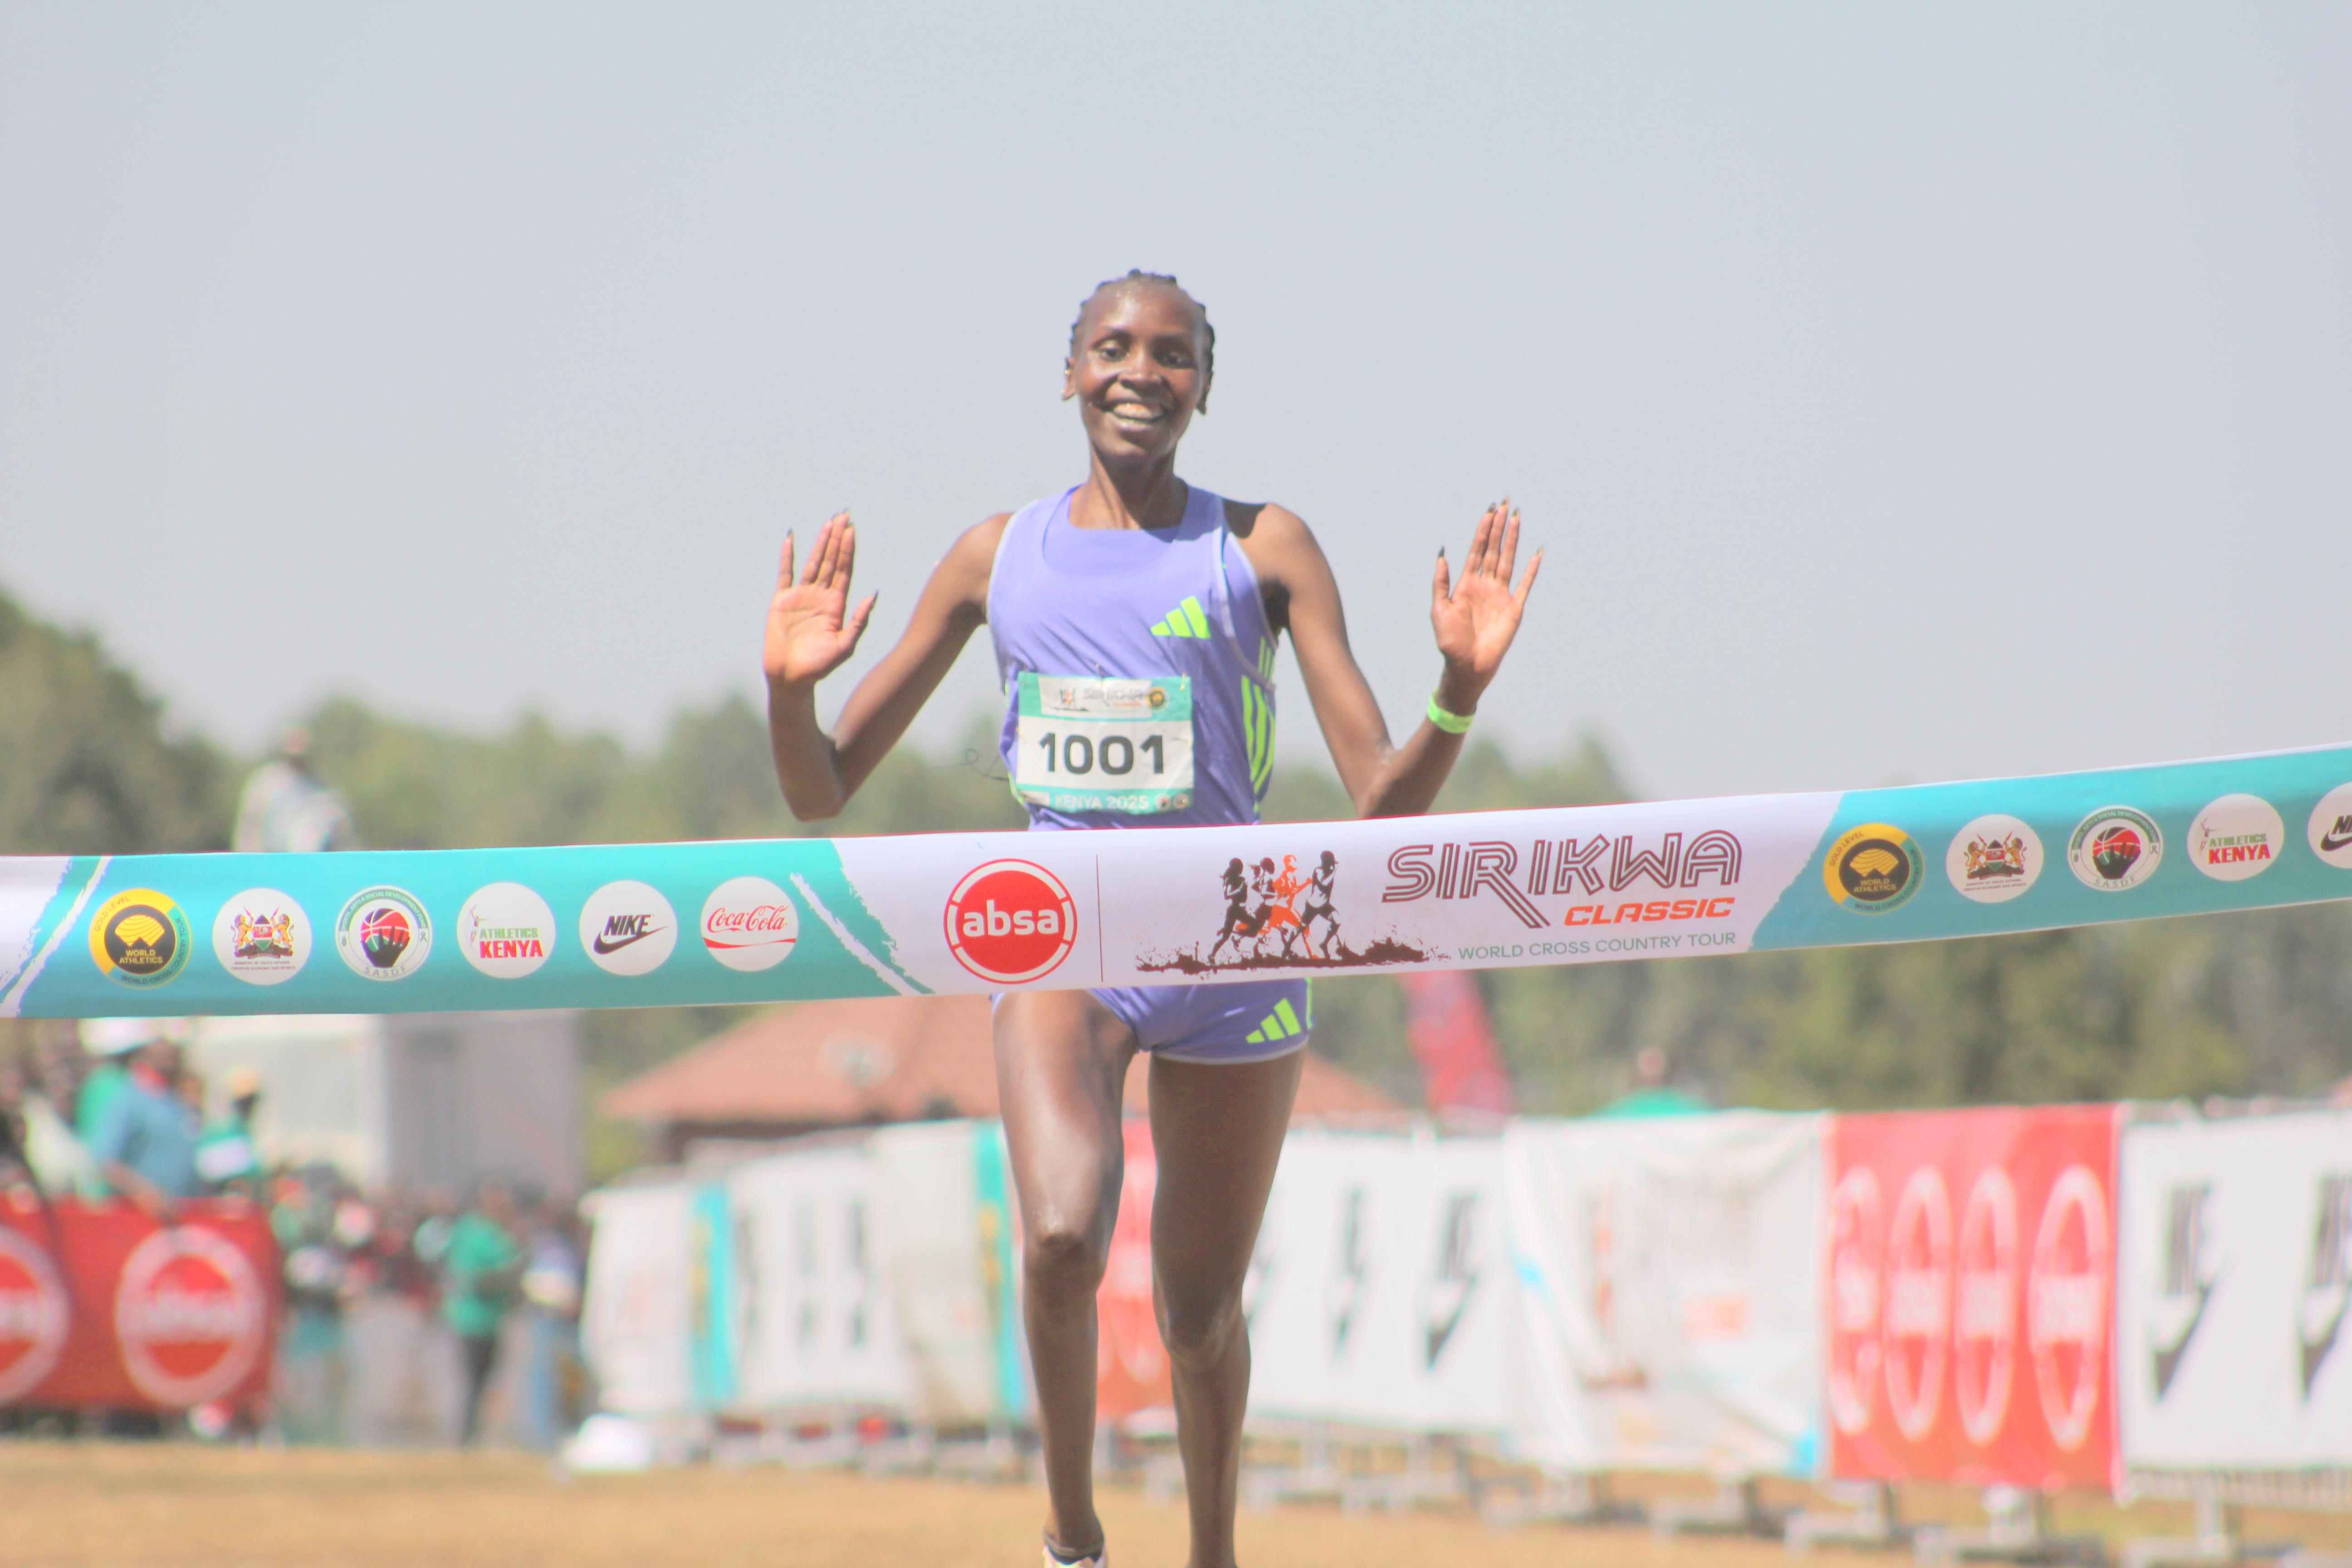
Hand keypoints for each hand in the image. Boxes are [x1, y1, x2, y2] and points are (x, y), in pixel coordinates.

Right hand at [763, 513, 878, 690]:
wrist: (792, 678)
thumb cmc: (819, 667)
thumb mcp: (845, 646)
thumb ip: (859, 621)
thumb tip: (873, 594)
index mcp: (837, 605)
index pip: (844, 571)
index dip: (848, 550)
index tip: (852, 530)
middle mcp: (820, 596)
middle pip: (832, 561)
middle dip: (838, 539)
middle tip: (844, 515)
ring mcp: (801, 596)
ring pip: (813, 562)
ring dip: (821, 543)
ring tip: (828, 522)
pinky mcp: (782, 600)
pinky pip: (785, 573)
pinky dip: (787, 556)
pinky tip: (791, 538)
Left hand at [1430, 501, 1540, 708]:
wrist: (1466, 667)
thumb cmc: (1450, 642)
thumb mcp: (1439, 609)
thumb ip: (1441, 582)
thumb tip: (1442, 553)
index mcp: (1466, 583)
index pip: (1476, 550)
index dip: (1483, 530)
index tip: (1489, 510)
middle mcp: (1485, 585)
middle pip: (1494, 549)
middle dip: (1499, 527)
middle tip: (1506, 503)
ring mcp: (1501, 595)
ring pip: (1509, 560)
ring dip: (1513, 540)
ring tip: (1518, 517)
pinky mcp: (1514, 608)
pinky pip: (1525, 585)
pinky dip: (1532, 569)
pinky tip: (1536, 553)